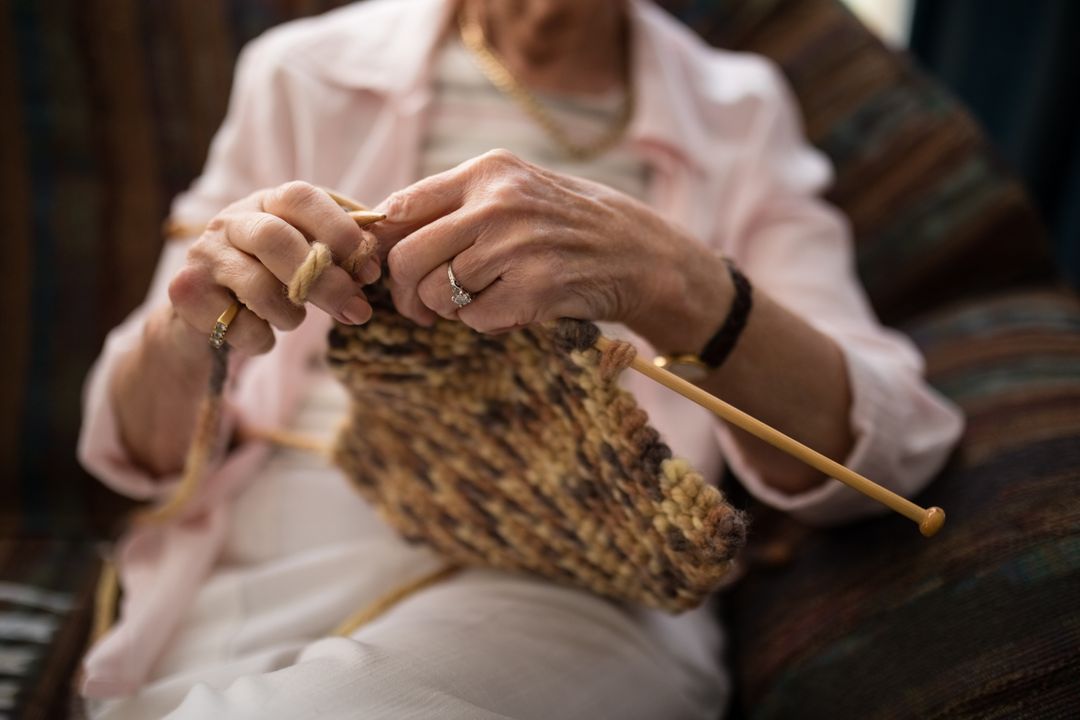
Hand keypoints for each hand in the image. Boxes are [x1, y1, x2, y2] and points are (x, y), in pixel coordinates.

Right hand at [168, 181, 380, 355]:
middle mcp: (230, 220)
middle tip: (358, 312)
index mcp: (267, 203)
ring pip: (258, 287)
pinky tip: (259, 334)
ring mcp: (203, 254)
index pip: (301, 196)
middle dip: (326, 282)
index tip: (369, 268)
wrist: (206, 318)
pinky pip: (237, 325)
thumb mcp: (305, 259)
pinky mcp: (185, 292)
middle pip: (277, 240)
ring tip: (292, 319)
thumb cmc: (270, 282)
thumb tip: (372, 265)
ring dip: (290, 315)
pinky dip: (261, 339)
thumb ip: (339, 255)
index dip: (339, 229)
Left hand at [370, 150, 720, 345]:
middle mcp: (498, 204)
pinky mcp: (535, 290)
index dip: (384, 247)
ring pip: (437, 293)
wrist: (638, 253)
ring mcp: (517, 247)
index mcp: (487, 172)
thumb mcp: (514, 190)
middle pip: (408, 258)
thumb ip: (454, 204)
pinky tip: (510, 308)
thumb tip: (380, 231)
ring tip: (477, 301)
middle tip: (418, 307)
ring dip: (448, 309)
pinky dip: (484, 322)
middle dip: (405, 292)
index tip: (388, 267)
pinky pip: (474, 320)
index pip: (401, 208)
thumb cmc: (565, 222)